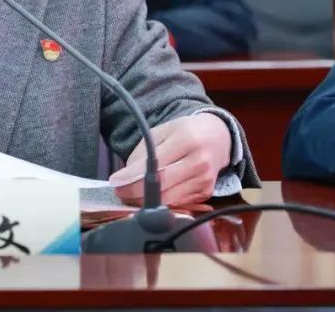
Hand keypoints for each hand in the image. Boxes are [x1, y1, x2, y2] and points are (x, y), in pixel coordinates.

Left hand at [109, 114, 231, 206]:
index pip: (155, 165)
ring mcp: (205, 180)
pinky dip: (162, 202)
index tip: (115, 182)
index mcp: (187, 140)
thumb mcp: (162, 131)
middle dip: (135, 193)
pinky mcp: (206, 193)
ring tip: (130, 195)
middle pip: (162, 187)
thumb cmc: (185, 132)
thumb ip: (143, 151)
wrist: (218, 137)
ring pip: (169, 200)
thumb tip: (126, 176)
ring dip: (146, 202)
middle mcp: (199, 162)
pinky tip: (151, 197)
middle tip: (119, 193)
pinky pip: (178, 203)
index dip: (132, 177)